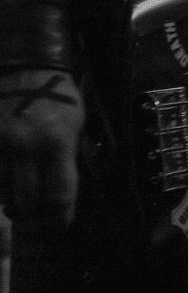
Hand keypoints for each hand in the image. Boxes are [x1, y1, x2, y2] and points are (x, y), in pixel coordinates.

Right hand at [0, 69, 83, 227]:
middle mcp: (24, 146)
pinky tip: (4, 185)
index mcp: (56, 144)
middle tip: (35, 221)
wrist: (26, 64)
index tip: (59, 228)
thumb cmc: (59, 96)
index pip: (59, 195)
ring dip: (9, 201)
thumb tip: (62, 192)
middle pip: (24, 200)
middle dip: (32, 216)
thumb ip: (68, 157)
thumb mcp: (76, 126)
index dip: (59, 218)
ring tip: (16, 204)